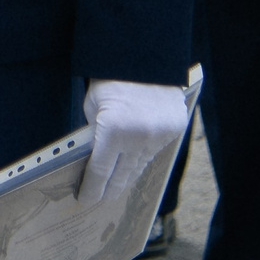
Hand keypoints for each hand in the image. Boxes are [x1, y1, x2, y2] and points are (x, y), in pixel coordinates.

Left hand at [78, 78, 190, 205]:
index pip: (100, 170)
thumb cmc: (110, 80)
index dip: (92, 187)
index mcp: (112, 130)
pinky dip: (142, 160)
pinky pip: (154, 153)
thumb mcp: (92, 107)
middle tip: (100, 201)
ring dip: (127, 178)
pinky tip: (134, 169)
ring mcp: (158, 136)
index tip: (86, 199)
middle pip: (122, 175)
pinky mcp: (173, 131)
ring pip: (140, 166)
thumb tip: (95, 160)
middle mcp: (138, 137)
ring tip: (116, 189)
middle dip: (109, 190)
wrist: (143, 59)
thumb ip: (95, 135)